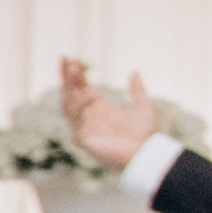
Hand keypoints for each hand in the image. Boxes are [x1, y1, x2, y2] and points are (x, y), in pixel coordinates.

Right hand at [54, 57, 157, 174]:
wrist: (145, 154)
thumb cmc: (145, 135)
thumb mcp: (144, 107)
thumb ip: (137, 90)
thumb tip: (134, 72)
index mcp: (99, 108)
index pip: (81, 88)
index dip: (76, 74)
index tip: (73, 58)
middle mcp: (88, 116)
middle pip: (71, 93)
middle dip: (67, 76)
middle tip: (66, 58)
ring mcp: (83, 127)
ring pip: (68, 103)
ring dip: (67, 86)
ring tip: (69, 69)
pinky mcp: (82, 138)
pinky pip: (74, 119)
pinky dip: (75, 104)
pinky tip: (78, 91)